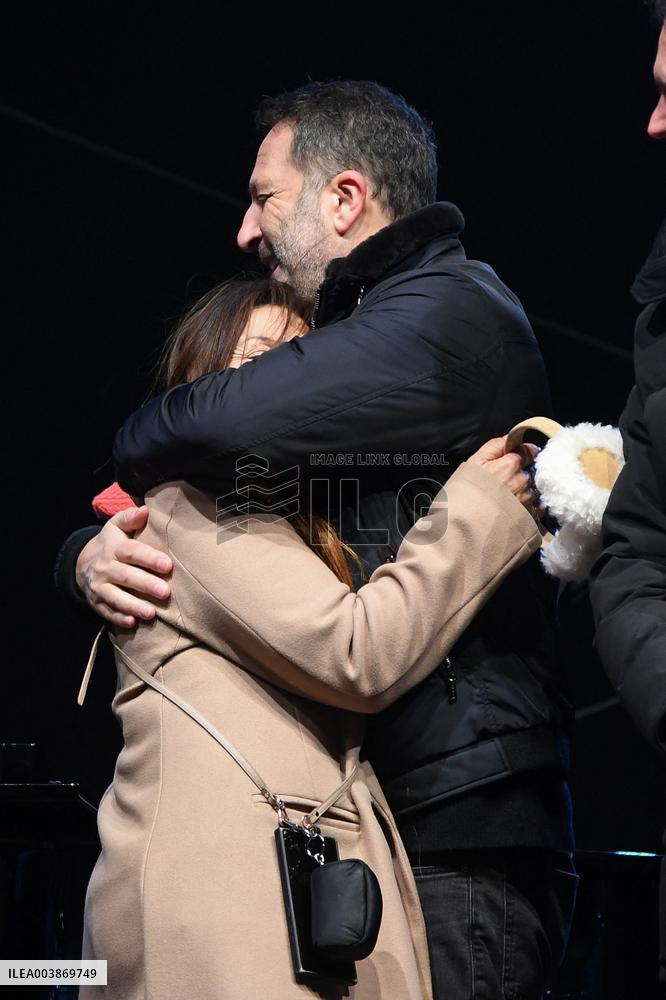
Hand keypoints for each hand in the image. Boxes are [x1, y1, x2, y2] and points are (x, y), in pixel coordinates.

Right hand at [75, 506, 172, 628]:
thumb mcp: (116, 526)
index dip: (148, 558)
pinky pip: (107, 612)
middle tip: (165, 592)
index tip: (167, 564)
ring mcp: (99, 587)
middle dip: (145, 584)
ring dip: (133, 605)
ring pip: (116, 597)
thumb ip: (130, 518)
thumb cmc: (111, 543)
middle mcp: (105, 568)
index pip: (131, 552)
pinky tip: (133, 623)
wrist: (83, 562)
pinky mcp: (97, 603)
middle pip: (125, 576)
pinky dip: (119, 618)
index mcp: (113, 548)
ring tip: (152, 613)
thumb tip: (146, 510)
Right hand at [468, 436, 543, 518]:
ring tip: (512, 495)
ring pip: (536, 488)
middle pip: (533, 470)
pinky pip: (538, 507)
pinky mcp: (529, 515)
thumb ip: (495, 446)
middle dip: (525, 472)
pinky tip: (518, 506)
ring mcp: (527, 499)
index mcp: (510, 464)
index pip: (529, 451)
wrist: (465, 521)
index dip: (525, 452)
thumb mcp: (475, 462)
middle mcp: (522, 481)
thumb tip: (510, 438)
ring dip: (528, 489)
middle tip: (510, 479)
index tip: (521, 456)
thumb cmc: (467, 491)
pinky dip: (533, 505)